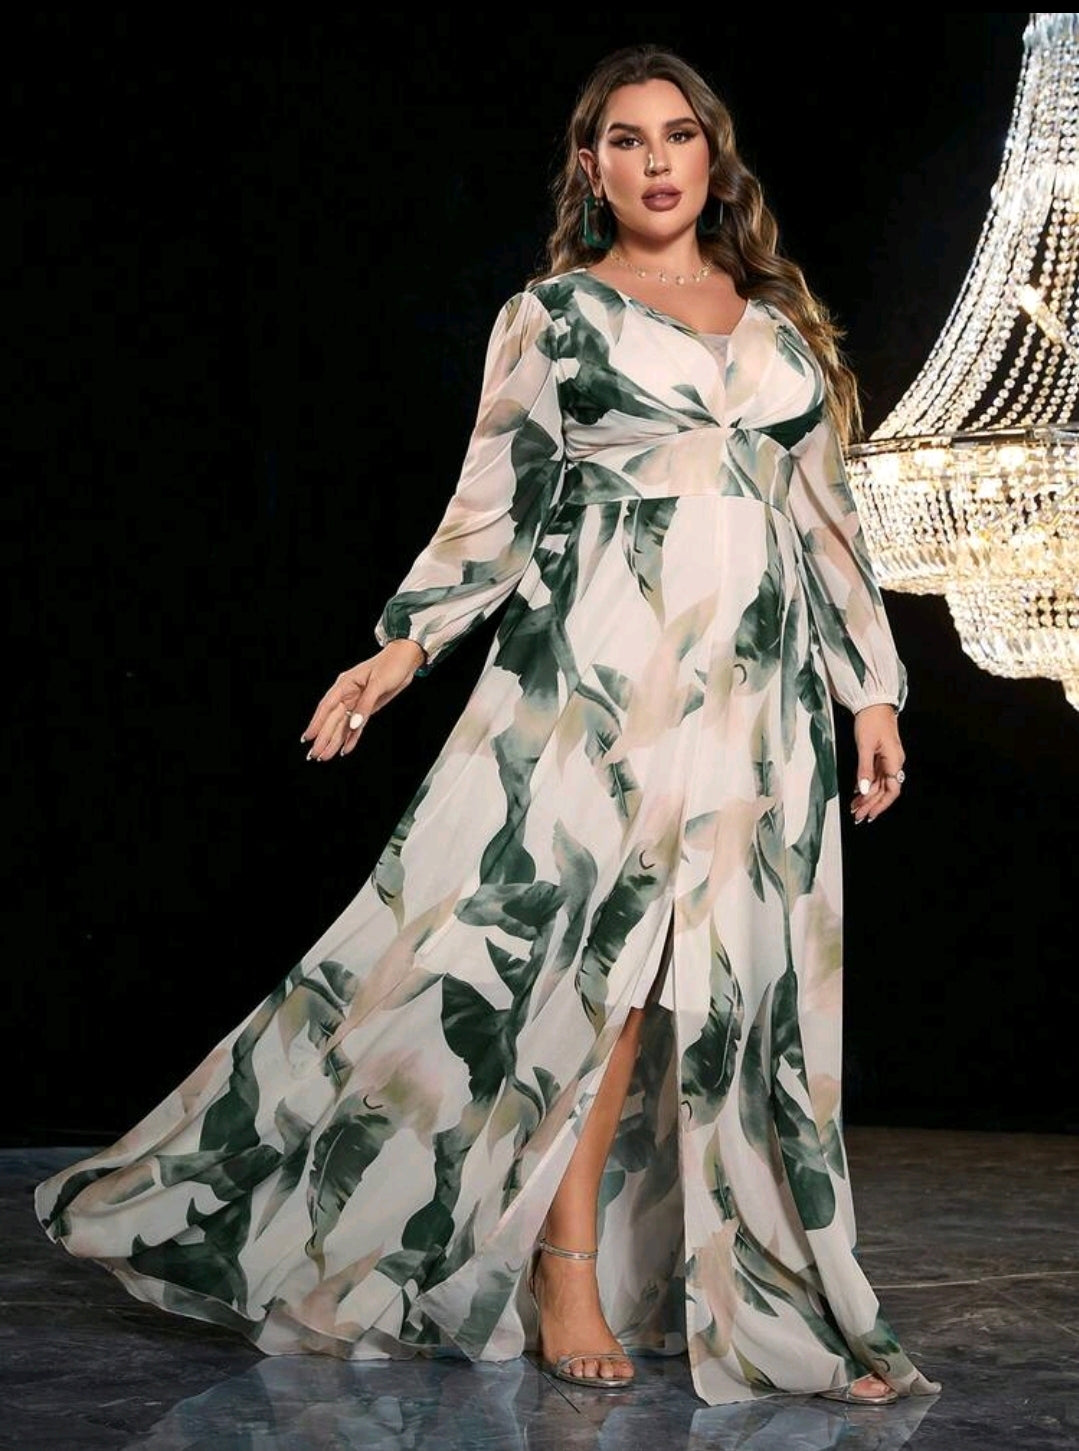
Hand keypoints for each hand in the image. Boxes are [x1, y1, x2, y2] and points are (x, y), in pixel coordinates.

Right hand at [300, 639, 427, 760]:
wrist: (406, 660)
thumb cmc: (391, 665)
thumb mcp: (378, 683)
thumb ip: (365, 705)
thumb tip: (353, 724)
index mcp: (345, 684)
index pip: (327, 707)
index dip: (317, 723)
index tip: (308, 737)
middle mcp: (347, 695)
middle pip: (332, 720)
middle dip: (323, 738)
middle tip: (314, 755)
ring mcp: (356, 702)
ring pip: (342, 726)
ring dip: (334, 741)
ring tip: (324, 756)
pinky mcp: (367, 709)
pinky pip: (356, 727)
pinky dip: (351, 738)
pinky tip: (344, 749)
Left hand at [850, 703, 905, 824]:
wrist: (874, 702)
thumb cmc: (871, 720)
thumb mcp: (865, 746)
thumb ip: (864, 769)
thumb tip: (863, 790)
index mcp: (894, 761)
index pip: (892, 790)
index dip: (880, 804)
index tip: (869, 814)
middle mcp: (894, 762)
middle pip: (885, 790)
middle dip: (871, 804)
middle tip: (857, 816)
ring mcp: (888, 759)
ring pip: (879, 784)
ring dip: (867, 797)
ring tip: (854, 808)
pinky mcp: (881, 755)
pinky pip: (875, 775)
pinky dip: (866, 785)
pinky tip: (857, 793)